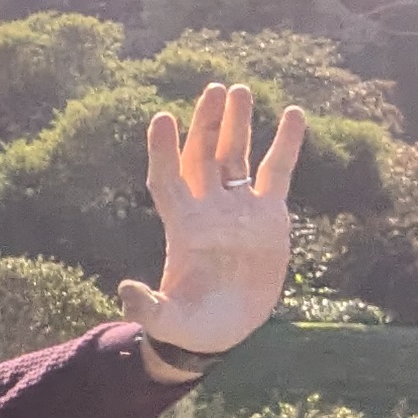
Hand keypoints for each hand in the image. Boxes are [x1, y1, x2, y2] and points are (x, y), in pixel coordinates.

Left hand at [117, 81, 306, 367]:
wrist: (226, 328)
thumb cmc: (191, 325)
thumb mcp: (167, 320)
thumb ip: (148, 307)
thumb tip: (125, 290)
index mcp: (183, 226)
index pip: (167, 179)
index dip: (163, 150)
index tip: (162, 119)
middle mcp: (208, 209)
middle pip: (202, 156)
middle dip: (205, 123)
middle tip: (213, 89)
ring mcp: (239, 208)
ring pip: (235, 156)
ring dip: (237, 124)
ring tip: (239, 89)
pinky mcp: (270, 215)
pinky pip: (277, 172)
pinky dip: (285, 144)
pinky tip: (293, 113)